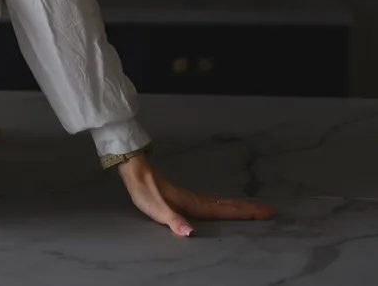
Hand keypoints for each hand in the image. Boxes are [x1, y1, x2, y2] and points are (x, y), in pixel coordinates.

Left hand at [116, 153, 276, 235]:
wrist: (136, 173)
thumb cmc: (146, 191)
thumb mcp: (157, 209)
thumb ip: (174, 221)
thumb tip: (190, 233)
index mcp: (194, 204)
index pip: (225, 209)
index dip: (245, 212)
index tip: (266, 212)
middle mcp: (197, 200)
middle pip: (229, 205)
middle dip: (250, 208)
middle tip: (271, 210)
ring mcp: (192, 198)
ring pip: (222, 203)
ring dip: (240, 206)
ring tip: (257, 209)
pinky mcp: (186, 198)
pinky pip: (213, 202)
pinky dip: (226, 204)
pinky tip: (226, 206)